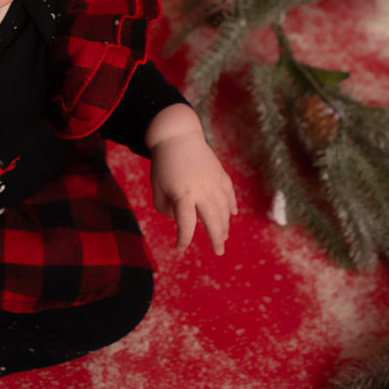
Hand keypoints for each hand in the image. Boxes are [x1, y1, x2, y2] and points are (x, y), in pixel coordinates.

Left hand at [146, 104, 237, 254]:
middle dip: (217, 239)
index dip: (184, 239)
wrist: (177, 136)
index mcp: (183, 194)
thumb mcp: (157, 189)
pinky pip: (229, 194)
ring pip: (224, 209)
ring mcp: (214, 181)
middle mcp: (202, 190)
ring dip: (224, 225)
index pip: (187, 224)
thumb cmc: (163, 165)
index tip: (180, 248)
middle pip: (213, 220)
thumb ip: (166, 209)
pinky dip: (231, 206)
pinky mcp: (220, 174)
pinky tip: (231, 215)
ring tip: (222, 237)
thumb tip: (182, 220)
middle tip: (219, 252)